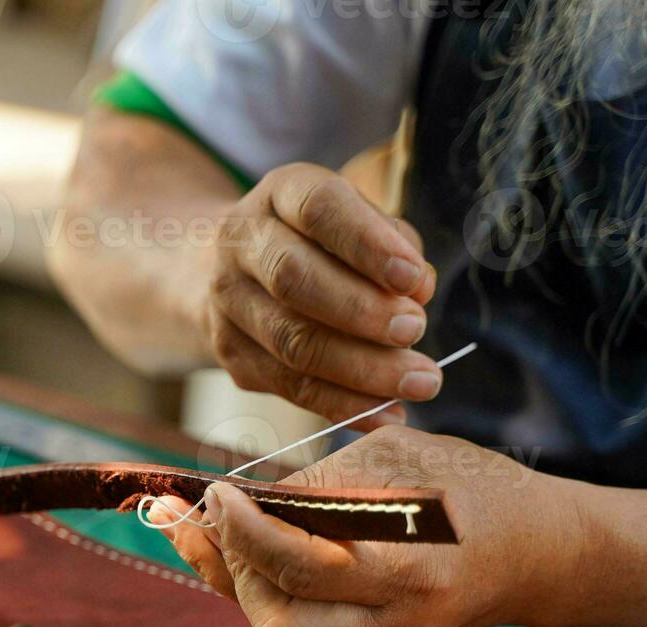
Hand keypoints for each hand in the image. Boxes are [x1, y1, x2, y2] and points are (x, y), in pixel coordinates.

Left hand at [150, 428, 588, 626]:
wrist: (545, 552)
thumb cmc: (476, 487)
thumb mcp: (403, 456)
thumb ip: (327, 481)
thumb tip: (251, 499)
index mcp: (407, 564)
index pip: (299, 562)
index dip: (243, 528)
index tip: (216, 490)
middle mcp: (393, 618)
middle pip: (277, 620)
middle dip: (229, 564)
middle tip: (209, 512)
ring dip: (236, 584)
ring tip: (207, 531)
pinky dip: (261, 589)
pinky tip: (234, 548)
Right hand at [202, 163, 441, 427]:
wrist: (227, 271)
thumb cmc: (317, 242)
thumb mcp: (356, 221)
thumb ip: (394, 246)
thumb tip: (419, 293)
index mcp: (279, 194)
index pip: (318, 209)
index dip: (366, 244)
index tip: (413, 278)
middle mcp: (240, 243)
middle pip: (294, 280)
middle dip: (361, 311)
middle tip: (416, 331)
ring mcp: (227, 302)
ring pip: (291, 342)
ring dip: (361, 368)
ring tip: (419, 381)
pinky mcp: (230, 354)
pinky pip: (288, 386)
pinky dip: (342, 405)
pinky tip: (387, 413)